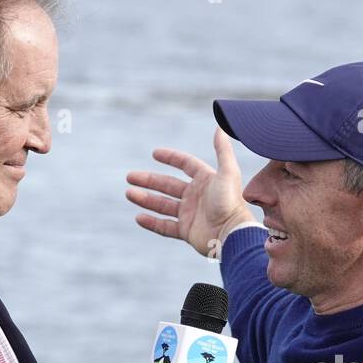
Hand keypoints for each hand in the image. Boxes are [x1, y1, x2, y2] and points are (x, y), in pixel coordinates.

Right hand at [126, 128, 257, 257]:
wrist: (233, 234)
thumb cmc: (231, 203)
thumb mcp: (228, 172)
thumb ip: (223, 150)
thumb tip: (220, 127)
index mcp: (206, 180)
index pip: (185, 165)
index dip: (171, 158)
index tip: (154, 153)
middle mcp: (197, 196)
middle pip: (168, 185)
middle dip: (148, 180)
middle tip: (130, 177)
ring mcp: (191, 214)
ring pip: (163, 205)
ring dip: (145, 199)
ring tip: (129, 194)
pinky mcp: (187, 232)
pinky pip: (165, 226)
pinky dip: (152, 222)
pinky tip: (138, 217)